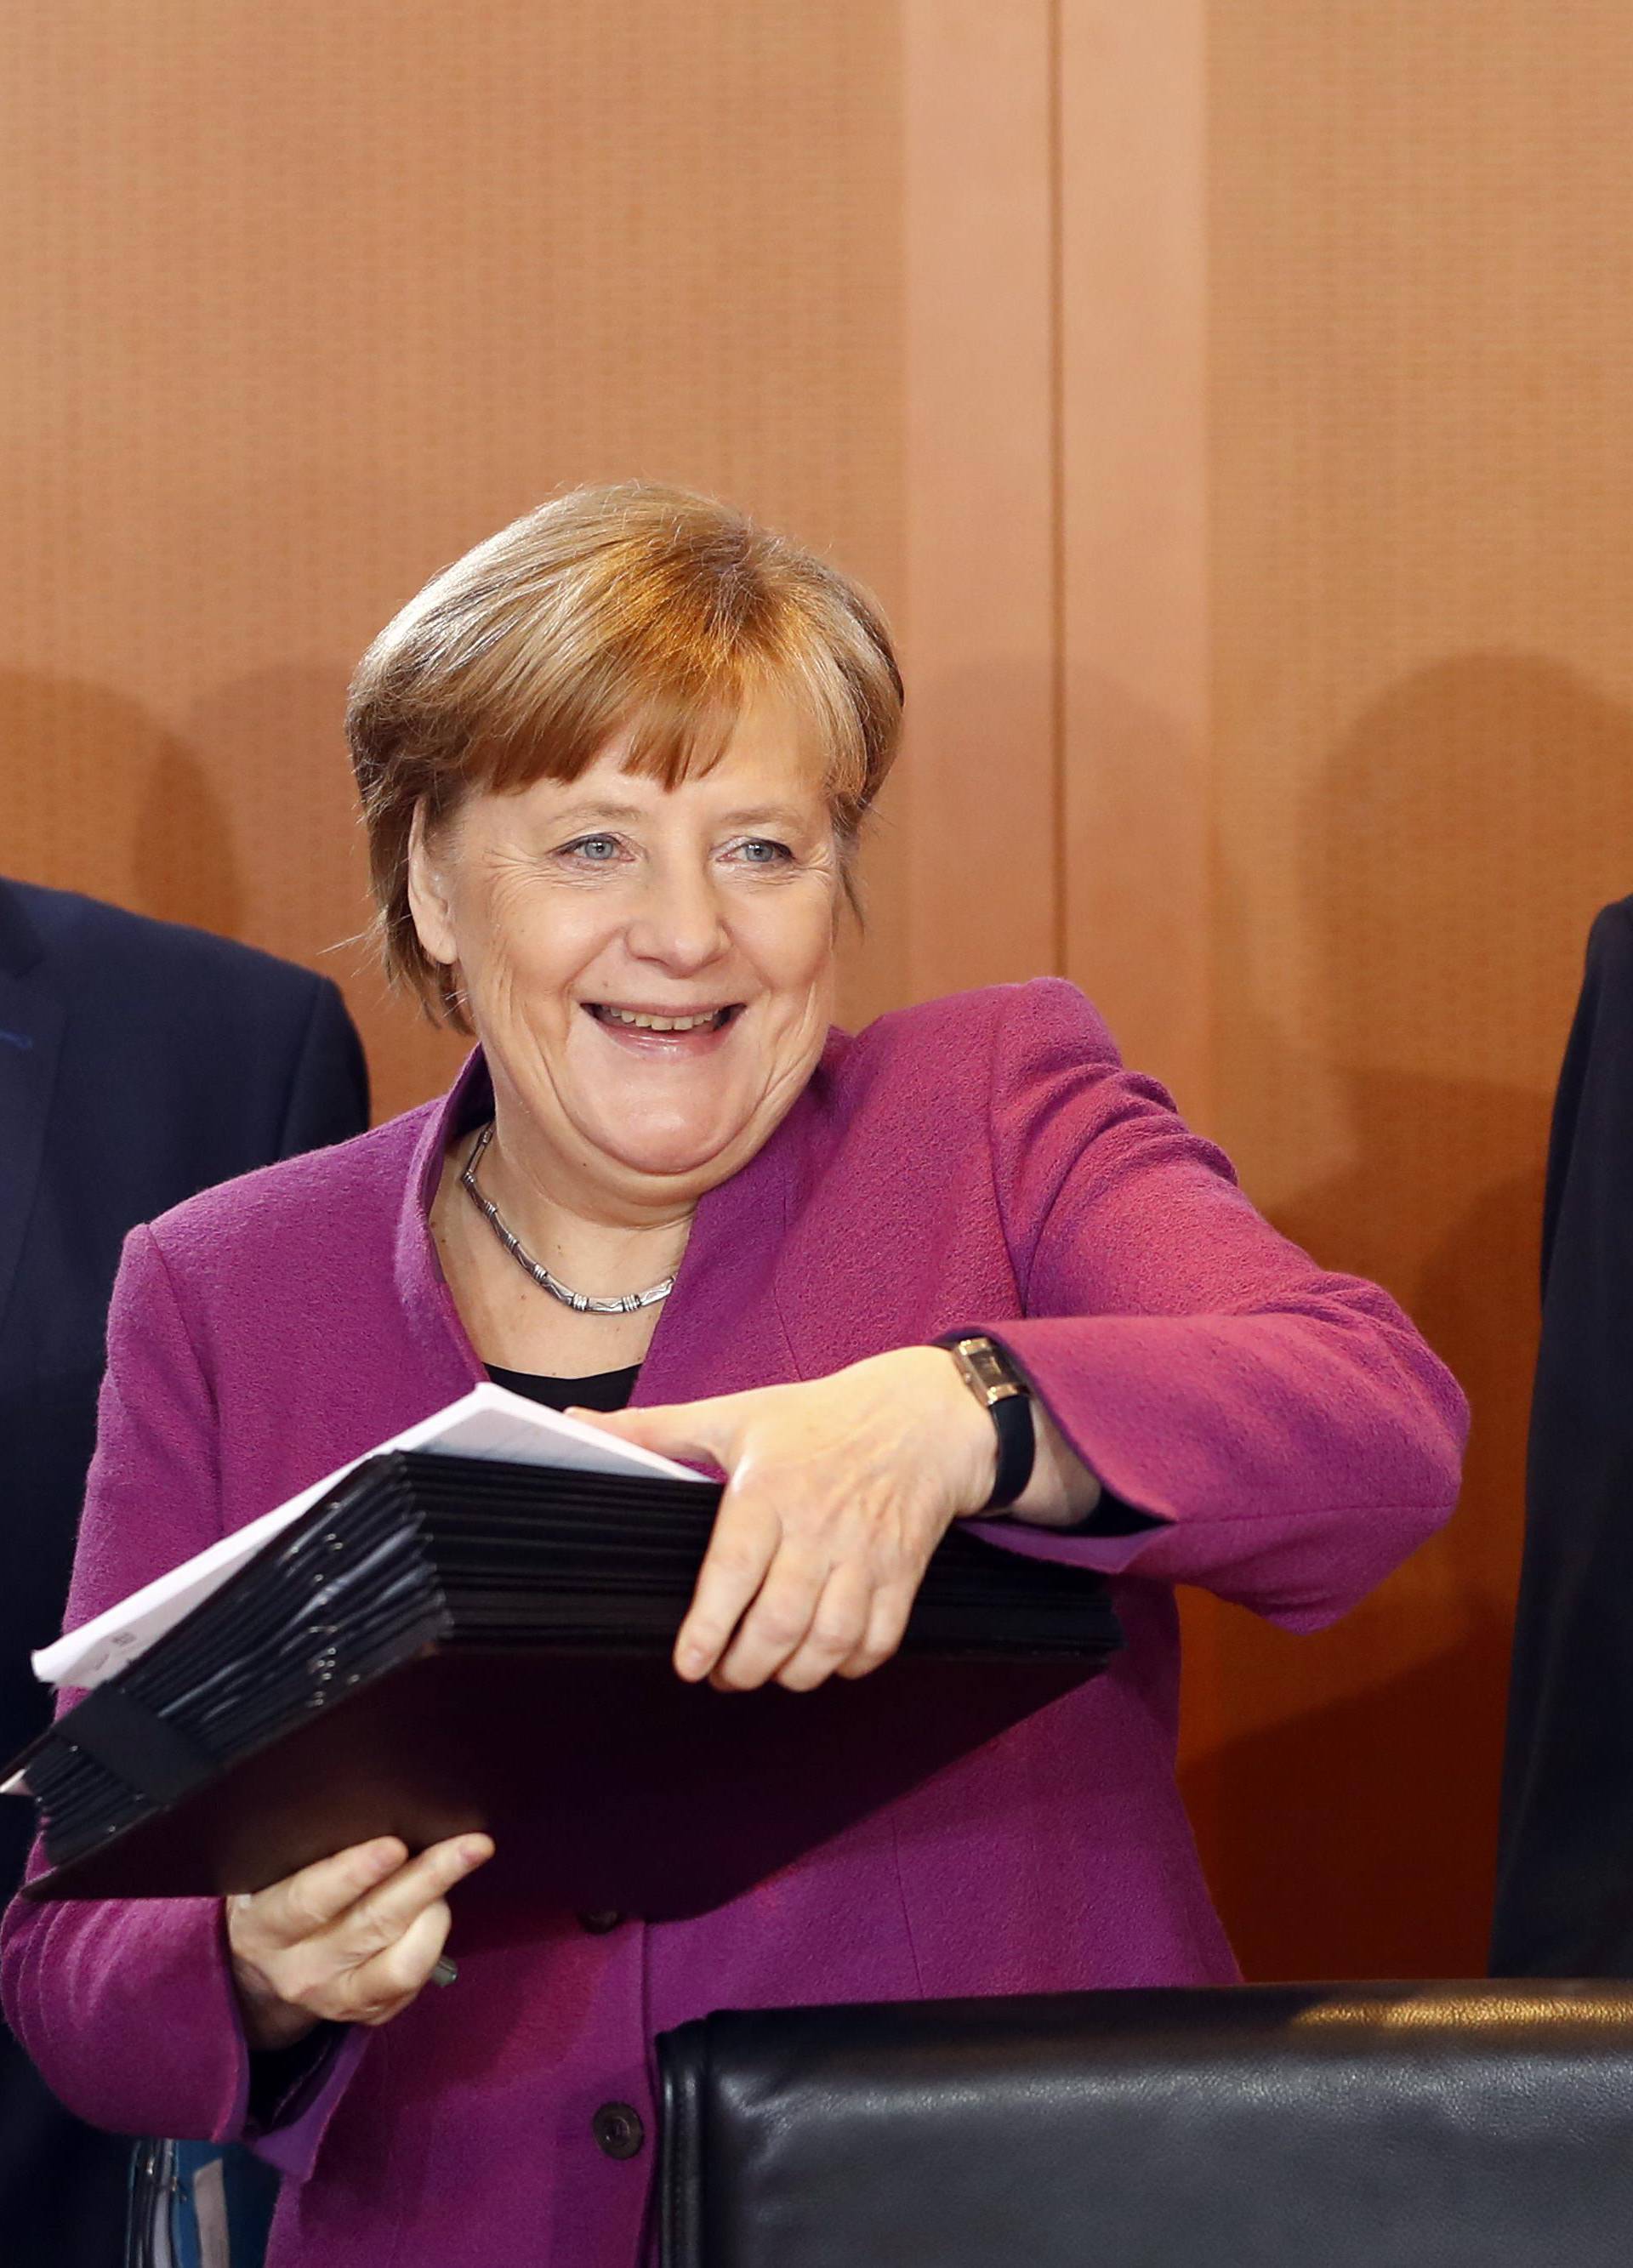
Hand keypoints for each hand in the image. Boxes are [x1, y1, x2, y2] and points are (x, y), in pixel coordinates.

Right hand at [226, 1832, 493, 2051]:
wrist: (260, 1973)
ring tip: (455, 1868)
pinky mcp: (366, 2015)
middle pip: (371, 1926)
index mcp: (264, 1926)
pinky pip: (412, 1983)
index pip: (309, 1900)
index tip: (394, 1845)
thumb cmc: (276, 1895)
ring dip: (437, 1912)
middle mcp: (297, 1970)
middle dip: (427, 1880)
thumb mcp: (269, 1871)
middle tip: (472, 1845)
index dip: (353, 1874)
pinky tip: (437, 1908)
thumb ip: (307, 1849)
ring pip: (400, 1964)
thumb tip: (376, 1806)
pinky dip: (433, 1941)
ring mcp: (333, 2000)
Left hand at [573, 1346, 997, 1693]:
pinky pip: (878, 1640)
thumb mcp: (733, 1414)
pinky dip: (849, 1665)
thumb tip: (573, 1422)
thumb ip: (652, 1429)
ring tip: (766, 1671)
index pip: (734, 1569)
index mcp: (769, 1487)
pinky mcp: (904, 1571)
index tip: (687, 1664)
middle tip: (721, 1674)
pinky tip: (823, 1660)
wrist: (921, 1416)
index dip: (708, 1627)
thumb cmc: (816, 1419)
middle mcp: (819, 1524)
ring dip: (792, 1673)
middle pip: (779, 1621)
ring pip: (828, 1640)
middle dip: (743, 1667)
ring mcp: (866, 1552)